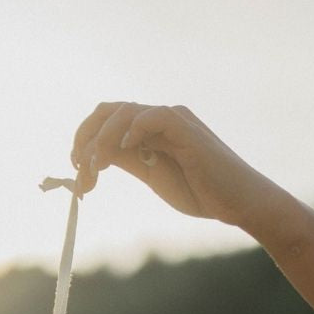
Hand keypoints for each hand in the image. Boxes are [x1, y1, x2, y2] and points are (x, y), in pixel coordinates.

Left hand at [71, 101, 280, 232]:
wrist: (236, 202)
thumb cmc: (199, 191)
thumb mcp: (152, 176)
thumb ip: (128, 161)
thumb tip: (92, 159)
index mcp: (147, 130)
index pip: (105, 121)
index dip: (84, 142)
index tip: (77, 173)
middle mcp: (157, 119)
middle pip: (108, 111)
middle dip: (84, 138)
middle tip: (78, 169)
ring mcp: (172, 121)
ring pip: (124, 113)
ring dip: (101, 141)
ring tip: (95, 168)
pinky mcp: (186, 129)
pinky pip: (154, 117)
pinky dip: (133, 129)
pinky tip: (123, 150)